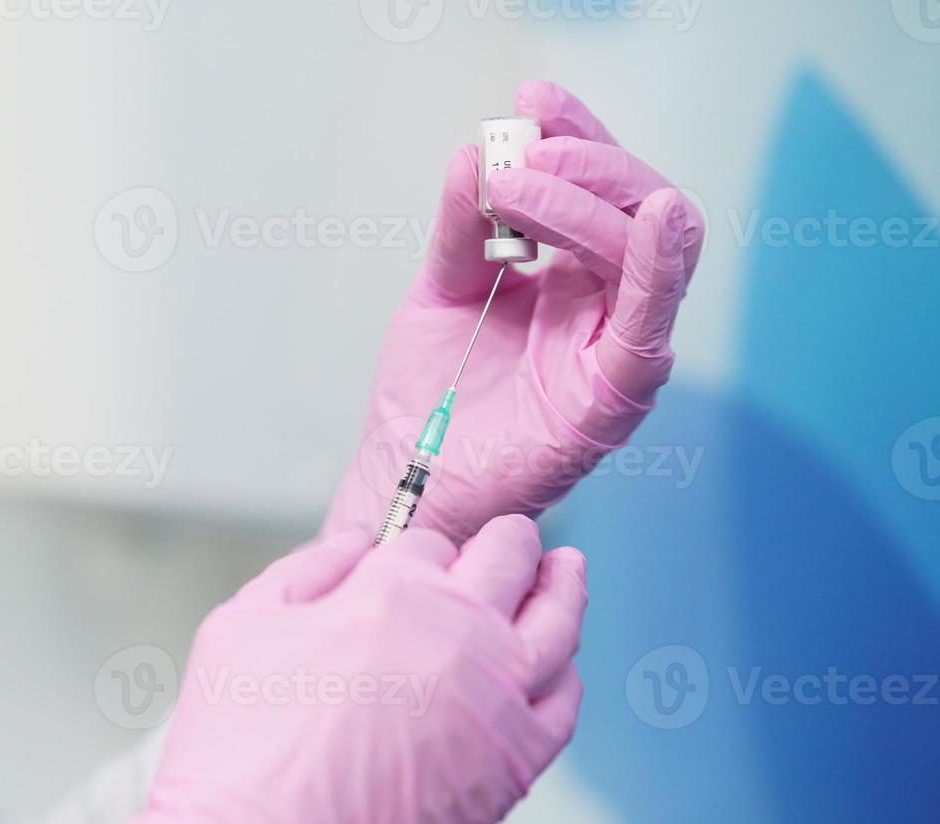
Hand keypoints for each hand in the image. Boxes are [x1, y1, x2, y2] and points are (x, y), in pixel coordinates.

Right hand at [0, 516, 587, 823]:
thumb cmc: (236, 753)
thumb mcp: (239, 624)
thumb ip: (305, 568)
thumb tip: (355, 544)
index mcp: (392, 591)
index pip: (430, 542)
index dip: (419, 547)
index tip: (419, 554)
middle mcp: (460, 636)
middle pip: (508, 561)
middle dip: (509, 540)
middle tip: (513, 535)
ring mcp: (498, 701)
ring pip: (558, 623)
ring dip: (562, 586)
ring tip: (566, 570)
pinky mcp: (515, 766)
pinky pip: (564, 704)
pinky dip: (566, 672)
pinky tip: (559, 665)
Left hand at [324, 81, 703, 543]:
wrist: (412, 475)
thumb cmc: (431, 395)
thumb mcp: (441, 289)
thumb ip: (464, 228)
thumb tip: (473, 157)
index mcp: (572, 275)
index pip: (599, 186)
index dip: (576, 136)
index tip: (533, 101)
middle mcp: (605, 305)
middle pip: (637, 205)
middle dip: (584, 164)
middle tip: (521, 156)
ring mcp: (617, 347)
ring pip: (650, 250)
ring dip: (591, 203)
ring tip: (521, 185)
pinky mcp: (616, 394)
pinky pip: (652, 320)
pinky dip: (659, 264)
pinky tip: (656, 219)